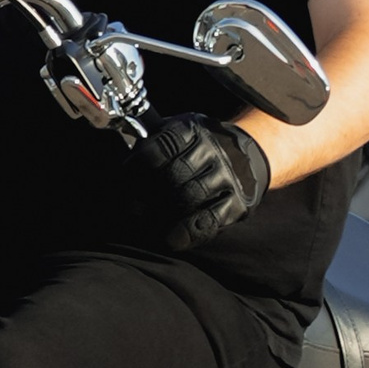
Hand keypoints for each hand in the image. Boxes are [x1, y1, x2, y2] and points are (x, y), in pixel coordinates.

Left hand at [137, 115, 269, 250]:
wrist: (248, 150)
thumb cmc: (196, 146)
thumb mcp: (175, 132)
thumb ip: (150, 143)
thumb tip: (120, 163)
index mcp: (191, 128)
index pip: (160, 147)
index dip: (137, 166)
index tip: (124, 178)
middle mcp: (212, 149)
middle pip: (174, 174)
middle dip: (148, 194)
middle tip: (132, 208)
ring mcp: (227, 176)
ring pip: (190, 197)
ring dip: (163, 214)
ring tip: (146, 221)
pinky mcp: (238, 203)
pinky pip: (209, 221)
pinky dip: (186, 233)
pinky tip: (170, 238)